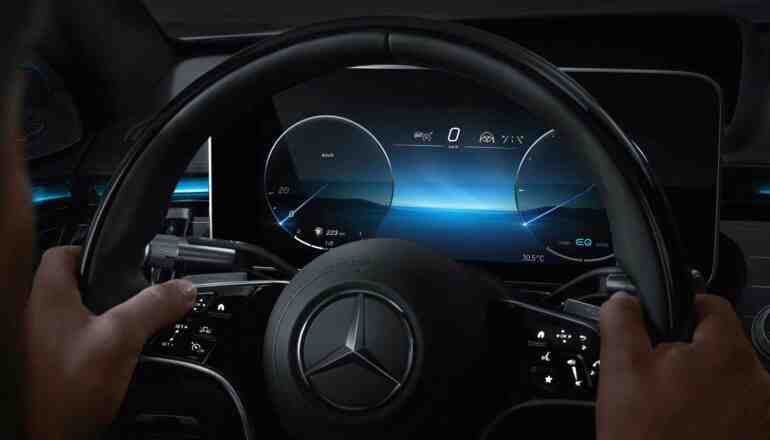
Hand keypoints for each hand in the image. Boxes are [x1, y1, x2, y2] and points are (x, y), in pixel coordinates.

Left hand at [22, 246, 196, 439]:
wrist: (51, 439)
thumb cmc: (66, 392)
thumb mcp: (120, 338)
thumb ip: (153, 307)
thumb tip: (182, 288)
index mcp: (48, 299)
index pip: (63, 254)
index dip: (93, 250)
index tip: (120, 261)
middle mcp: (41, 318)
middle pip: (76, 285)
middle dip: (109, 288)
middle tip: (136, 295)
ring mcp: (47, 344)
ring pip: (82, 315)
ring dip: (109, 318)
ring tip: (134, 327)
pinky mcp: (56, 367)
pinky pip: (84, 342)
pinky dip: (105, 343)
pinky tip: (123, 357)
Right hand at [597, 292, 769, 439]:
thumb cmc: (647, 437)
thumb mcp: (620, 369)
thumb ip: (622, 321)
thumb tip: (625, 300)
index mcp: (726, 352)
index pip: (711, 305)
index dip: (679, 311)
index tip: (661, 330)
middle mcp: (758, 381)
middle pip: (720, 346)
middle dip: (688, 356)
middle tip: (657, 382)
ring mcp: (764, 415)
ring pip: (728, 381)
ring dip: (704, 387)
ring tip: (673, 412)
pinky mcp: (760, 436)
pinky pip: (737, 412)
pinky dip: (717, 415)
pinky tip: (690, 430)